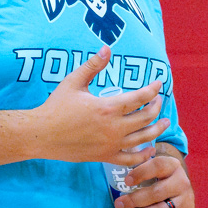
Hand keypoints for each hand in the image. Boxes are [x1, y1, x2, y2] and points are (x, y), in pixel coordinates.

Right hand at [30, 47, 168, 164]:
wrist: (42, 134)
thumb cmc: (56, 107)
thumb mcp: (74, 82)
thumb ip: (93, 65)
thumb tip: (107, 48)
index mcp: (107, 107)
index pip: (140, 98)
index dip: (153, 89)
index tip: (158, 83)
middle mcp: (113, 127)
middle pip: (147, 117)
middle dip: (157, 107)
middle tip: (159, 100)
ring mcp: (111, 144)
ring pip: (144, 138)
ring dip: (157, 129)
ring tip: (165, 123)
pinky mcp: (105, 156)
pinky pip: (130, 159)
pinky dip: (143, 155)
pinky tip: (150, 150)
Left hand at [113, 146, 194, 207]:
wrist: (182, 190)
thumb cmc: (161, 177)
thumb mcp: (154, 166)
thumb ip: (141, 161)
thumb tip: (127, 156)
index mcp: (173, 166)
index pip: (158, 166)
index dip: (141, 173)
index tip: (126, 182)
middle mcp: (182, 182)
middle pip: (157, 193)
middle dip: (135, 200)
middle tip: (118, 204)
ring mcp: (186, 201)